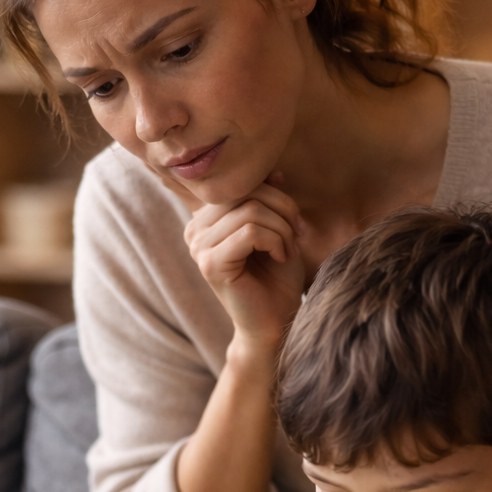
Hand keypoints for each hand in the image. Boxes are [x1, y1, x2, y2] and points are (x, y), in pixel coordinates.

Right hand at [184, 178, 306, 356]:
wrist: (275, 321)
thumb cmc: (276, 277)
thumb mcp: (277, 229)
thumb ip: (269, 200)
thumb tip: (274, 170)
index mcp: (205, 219)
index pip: (242, 184)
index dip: (276, 196)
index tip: (295, 223)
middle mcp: (194, 230)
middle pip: (246, 193)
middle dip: (283, 211)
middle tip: (297, 236)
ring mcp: (198, 248)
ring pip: (251, 211)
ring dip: (282, 229)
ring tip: (289, 250)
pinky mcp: (210, 264)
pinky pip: (251, 232)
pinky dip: (276, 241)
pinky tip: (281, 257)